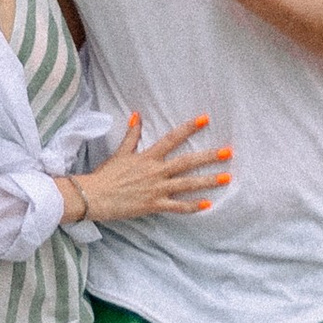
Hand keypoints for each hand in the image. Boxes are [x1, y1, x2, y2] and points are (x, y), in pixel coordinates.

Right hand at [72, 109, 231, 225]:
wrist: (93, 196)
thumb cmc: (106, 175)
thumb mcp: (120, 153)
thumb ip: (132, 135)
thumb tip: (136, 115)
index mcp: (148, 157)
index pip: (172, 138)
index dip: (189, 128)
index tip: (205, 119)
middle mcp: (156, 171)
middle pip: (187, 162)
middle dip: (209, 157)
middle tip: (228, 152)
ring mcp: (156, 189)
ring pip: (187, 184)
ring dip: (208, 181)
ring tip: (227, 177)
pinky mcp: (154, 205)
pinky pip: (177, 207)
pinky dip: (192, 206)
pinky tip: (208, 204)